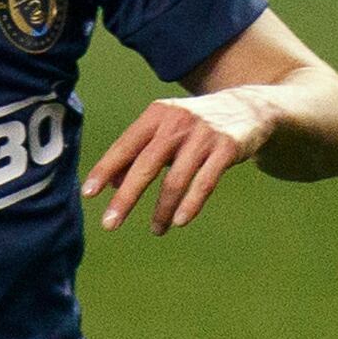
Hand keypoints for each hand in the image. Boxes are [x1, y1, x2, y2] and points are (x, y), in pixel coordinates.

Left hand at [84, 87, 275, 235]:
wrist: (249, 107)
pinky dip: (190, 204)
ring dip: (161, 210)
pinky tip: (178, 221)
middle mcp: (177, 122)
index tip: (88, 194)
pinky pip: (205, 182)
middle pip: (146, 165)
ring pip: (176, 180)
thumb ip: (138, 153)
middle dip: (126, 197)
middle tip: (109, 223)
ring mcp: (204, 135)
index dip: (106, 169)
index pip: (125, 146)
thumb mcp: (165, 130)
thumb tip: (112, 184)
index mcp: (156, 115)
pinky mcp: (227, 148)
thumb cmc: (195, 126)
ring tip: (155, 230)